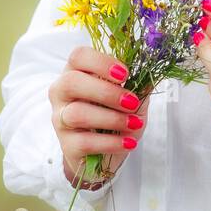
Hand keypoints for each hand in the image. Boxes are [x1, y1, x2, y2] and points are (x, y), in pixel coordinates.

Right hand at [48, 46, 151, 188]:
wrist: (106, 153)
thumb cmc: (116, 118)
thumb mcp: (132, 98)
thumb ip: (138, 84)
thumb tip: (151, 71)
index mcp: (77, 72)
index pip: (78, 56)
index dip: (101, 62)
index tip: (125, 74)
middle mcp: (62, 93)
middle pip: (71, 82)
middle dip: (106, 92)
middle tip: (131, 102)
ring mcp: (60, 119)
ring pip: (77, 114)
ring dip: (112, 118)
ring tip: (134, 124)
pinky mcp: (66, 145)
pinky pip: (84, 142)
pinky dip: (111, 142)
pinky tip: (128, 142)